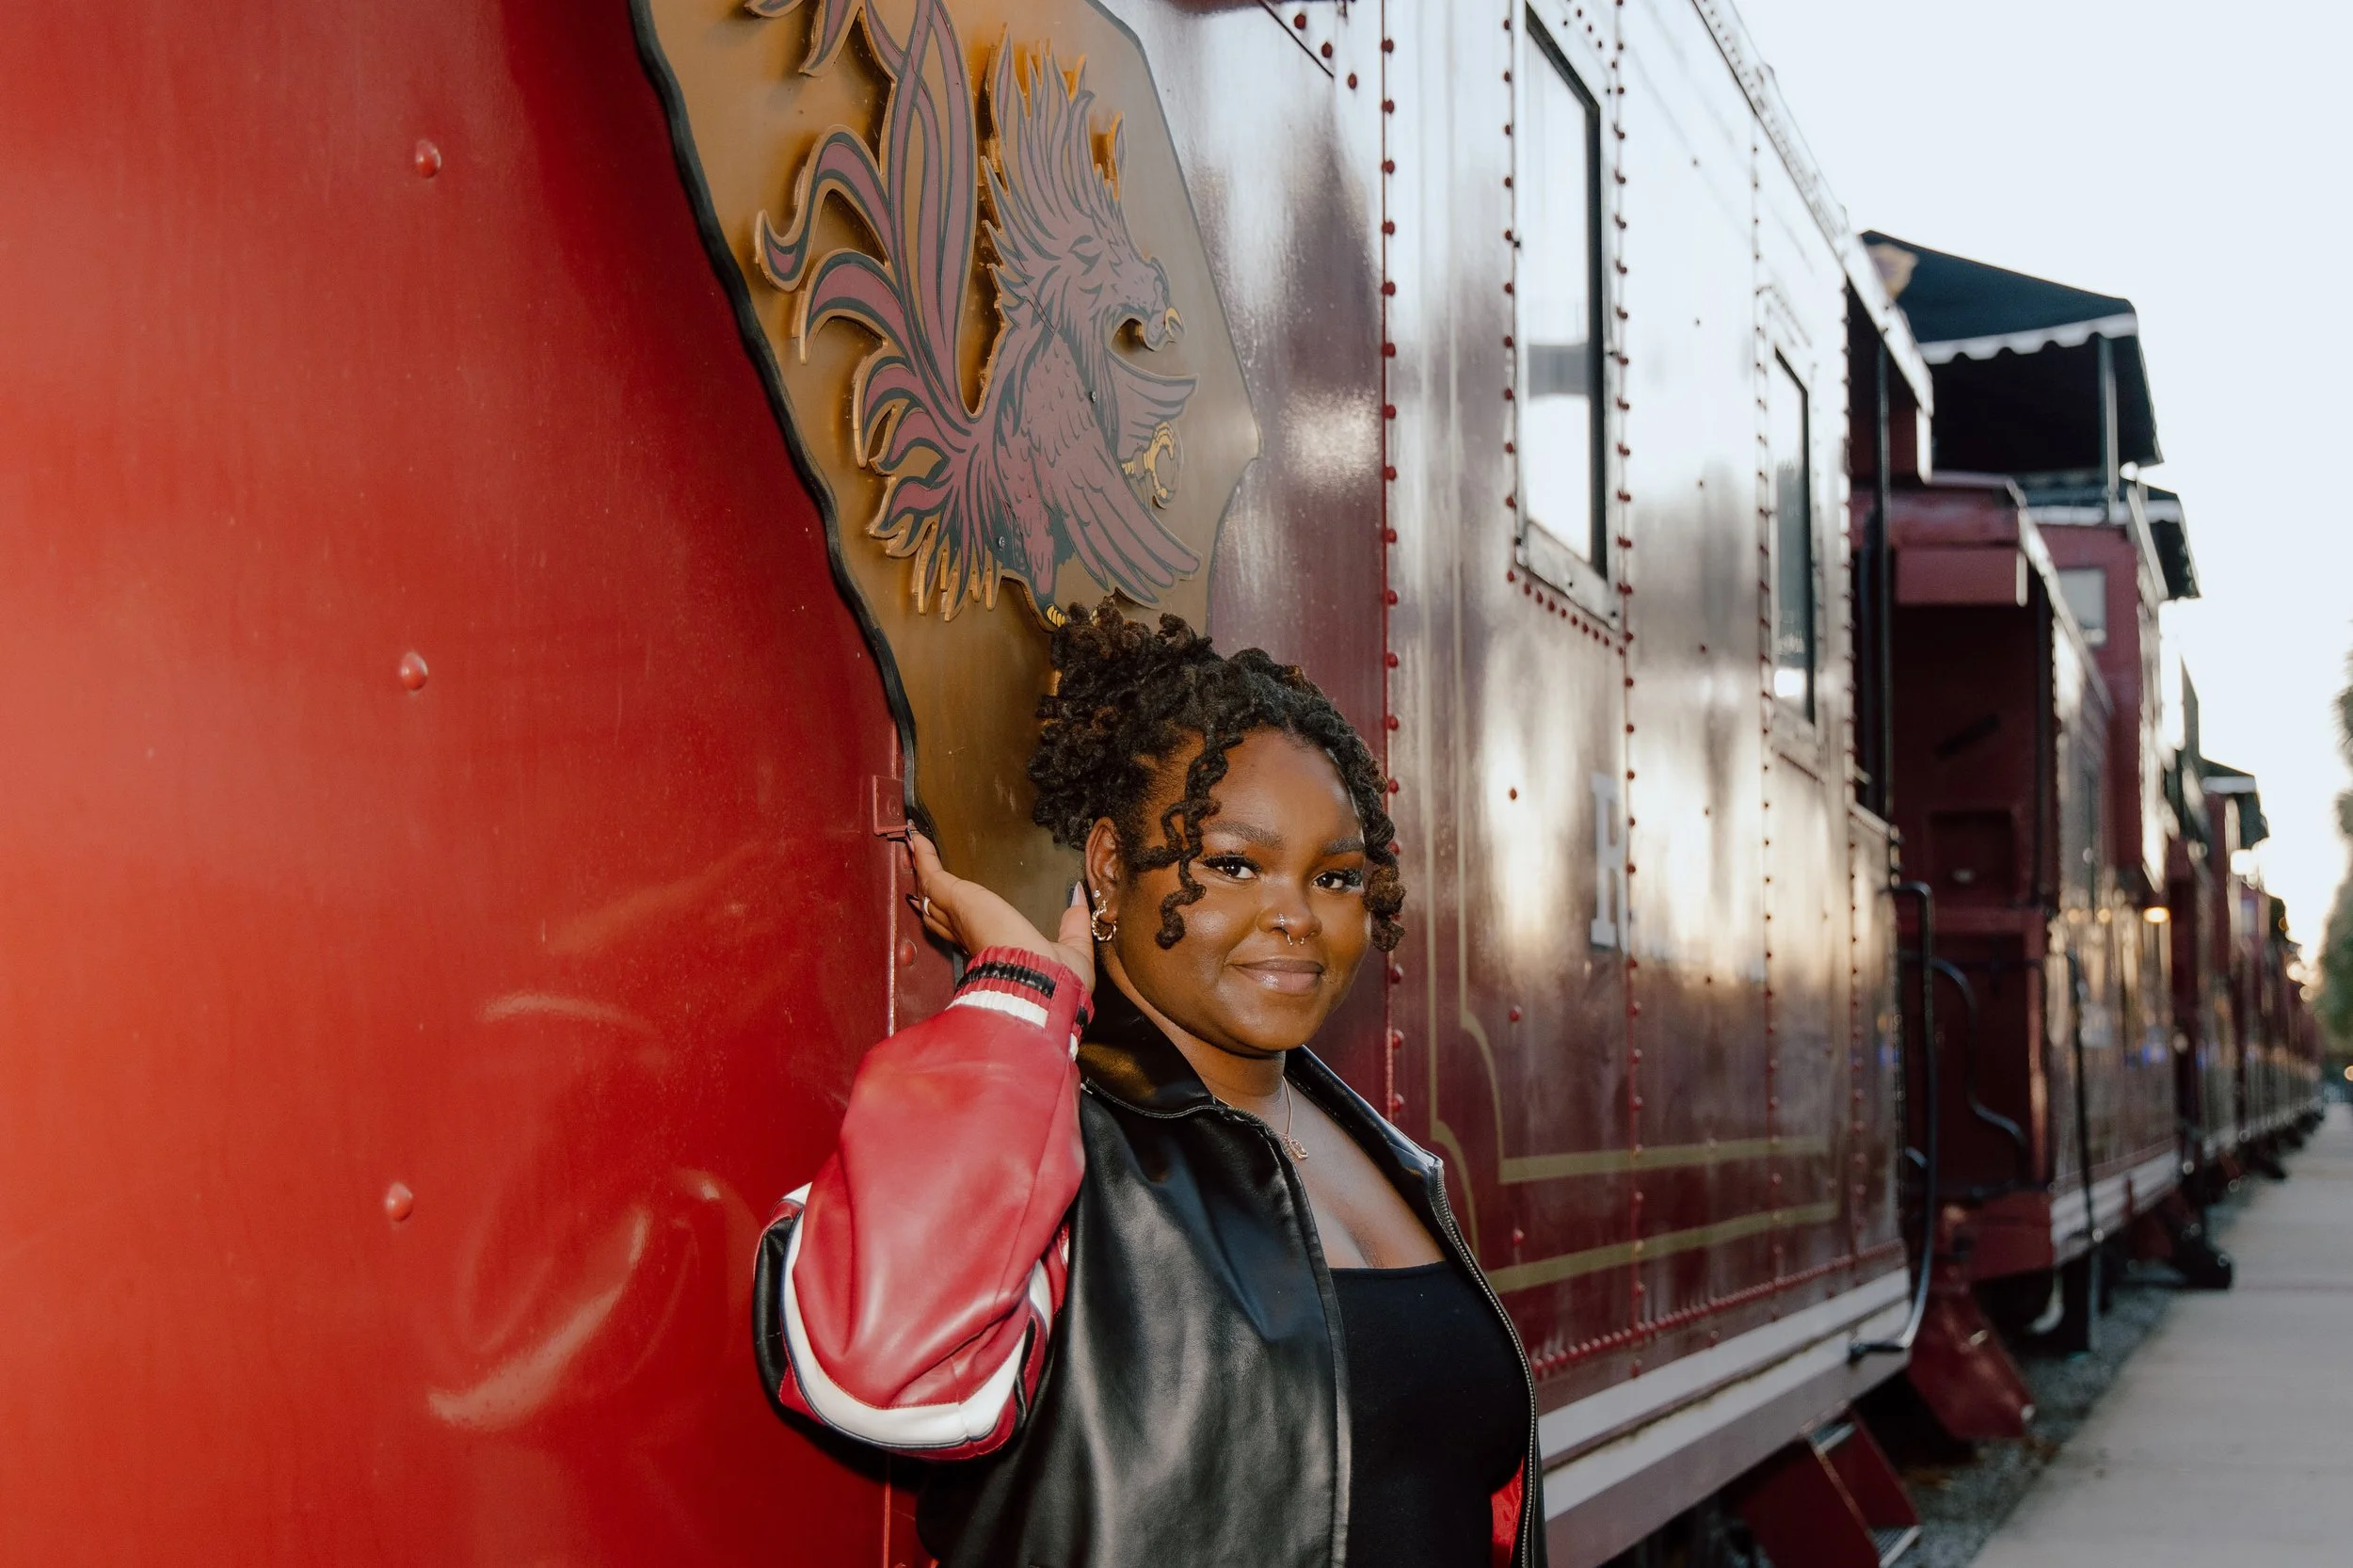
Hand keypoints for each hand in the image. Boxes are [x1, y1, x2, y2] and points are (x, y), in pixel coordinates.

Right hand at [906, 833, 1097, 993]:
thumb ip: (1074, 924)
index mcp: (995, 950)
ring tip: (917, 853)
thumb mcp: (1072, 946)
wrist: (1041, 983)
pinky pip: (934, 875)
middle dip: (931, 897)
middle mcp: (971, 935)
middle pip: (941, 915)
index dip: (960, 921)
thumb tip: (1077, 899)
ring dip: (923, 872)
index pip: (970, 934)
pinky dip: (924, 855)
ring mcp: (960, 918)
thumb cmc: (1055, 979)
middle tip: (926, 877)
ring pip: (932, 894)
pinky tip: (917, 836)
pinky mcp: (958, 901)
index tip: (961, 910)